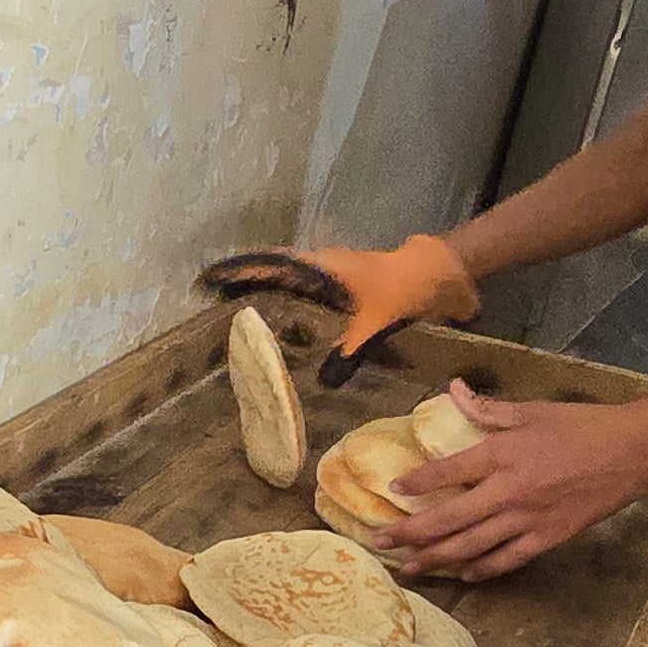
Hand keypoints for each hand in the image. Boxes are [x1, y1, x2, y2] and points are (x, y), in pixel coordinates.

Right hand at [197, 235, 478, 386]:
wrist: (438, 271)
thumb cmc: (404, 290)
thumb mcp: (375, 324)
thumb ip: (348, 354)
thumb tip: (322, 384)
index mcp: (321, 267)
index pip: (271, 264)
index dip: (240, 270)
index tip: (209, 276)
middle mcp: (321, 263)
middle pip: (272, 266)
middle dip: (243, 276)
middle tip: (212, 289)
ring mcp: (332, 269)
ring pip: (288, 272)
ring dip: (263, 281)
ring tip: (236, 298)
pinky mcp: (342, 279)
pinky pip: (303, 281)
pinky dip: (285, 289)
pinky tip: (282, 310)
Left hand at [378, 386, 647, 579]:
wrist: (632, 453)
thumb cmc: (582, 425)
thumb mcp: (532, 410)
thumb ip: (487, 407)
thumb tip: (452, 388)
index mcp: (501, 453)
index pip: (445, 472)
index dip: (416, 483)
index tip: (393, 491)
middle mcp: (508, 490)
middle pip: (448, 518)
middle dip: (410, 533)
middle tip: (380, 543)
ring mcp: (527, 519)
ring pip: (471, 546)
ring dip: (436, 558)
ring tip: (410, 567)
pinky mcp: (548, 538)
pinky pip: (507, 560)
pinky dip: (482, 570)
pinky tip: (463, 575)